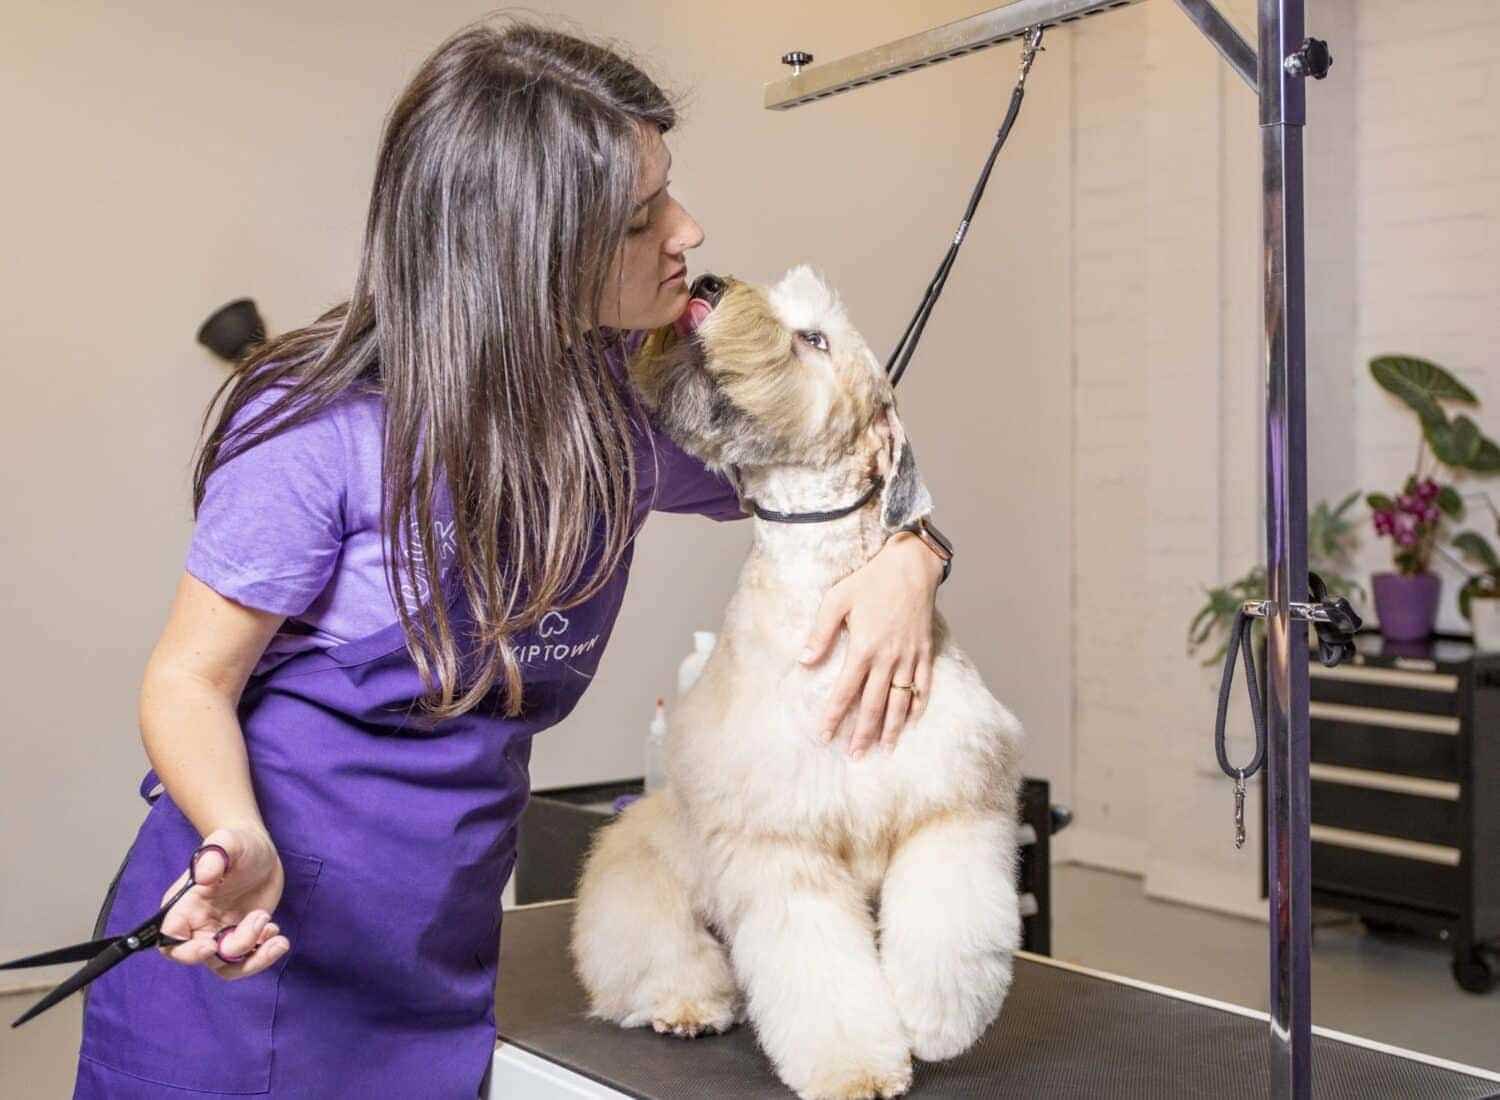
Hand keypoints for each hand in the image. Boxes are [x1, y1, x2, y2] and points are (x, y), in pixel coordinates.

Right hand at [157, 823, 289, 979]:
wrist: (260, 849)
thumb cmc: (238, 843)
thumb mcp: (227, 842)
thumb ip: (213, 856)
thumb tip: (203, 876)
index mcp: (184, 907)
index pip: (170, 940)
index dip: (186, 952)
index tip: (211, 946)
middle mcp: (200, 925)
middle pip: (207, 958)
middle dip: (238, 946)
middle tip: (261, 918)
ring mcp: (222, 932)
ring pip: (229, 965)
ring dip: (255, 958)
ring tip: (276, 937)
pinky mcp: (243, 935)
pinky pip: (249, 958)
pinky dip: (264, 952)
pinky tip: (275, 931)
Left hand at [799, 532, 942, 756]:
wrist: (912, 565)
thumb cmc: (870, 579)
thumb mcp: (837, 599)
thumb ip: (820, 632)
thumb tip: (804, 660)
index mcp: (864, 648)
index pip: (845, 691)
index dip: (834, 716)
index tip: (825, 736)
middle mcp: (888, 658)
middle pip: (874, 705)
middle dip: (864, 733)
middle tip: (855, 756)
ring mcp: (909, 657)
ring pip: (900, 701)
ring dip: (891, 728)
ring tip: (884, 750)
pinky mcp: (925, 651)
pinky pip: (923, 686)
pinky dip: (918, 706)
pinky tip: (911, 723)